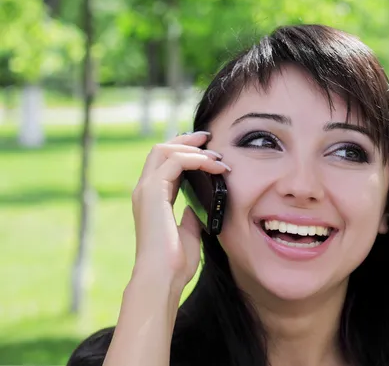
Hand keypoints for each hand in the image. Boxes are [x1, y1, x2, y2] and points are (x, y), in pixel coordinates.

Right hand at [130, 131, 229, 292]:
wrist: (162, 278)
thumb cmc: (175, 263)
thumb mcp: (188, 232)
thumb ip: (190, 215)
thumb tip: (196, 205)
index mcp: (152, 199)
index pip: (164, 163)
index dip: (184, 150)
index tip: (207, 148)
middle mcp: (145, 190)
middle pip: (160, 149)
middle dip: (186, 139)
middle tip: (210, 138)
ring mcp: (145, 190)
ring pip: (164, 149)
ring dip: (193, 148)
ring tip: (216, 156)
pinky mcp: (152, 192)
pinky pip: (174, 161)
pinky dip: (195, 159)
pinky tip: (212, 166)